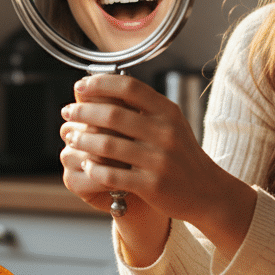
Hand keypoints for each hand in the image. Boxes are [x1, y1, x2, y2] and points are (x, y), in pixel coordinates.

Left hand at [59, 73, 254, 260]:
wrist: (207, 191)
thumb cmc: (181, 155)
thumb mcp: (171, 124)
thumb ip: (144, 107)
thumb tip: (104, 87)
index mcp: (168, 112)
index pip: (128, 87)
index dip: (99, 84)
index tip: (80, 87)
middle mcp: (165, 133)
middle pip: (112, 115)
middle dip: (83, 112)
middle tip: (67, 112)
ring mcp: (158, 160)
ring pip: (107, 145)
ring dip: (83, 140)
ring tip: (72, 137)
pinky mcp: (151, 185)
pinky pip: (111, 175)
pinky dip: (94, 169)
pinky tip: (87, 165)